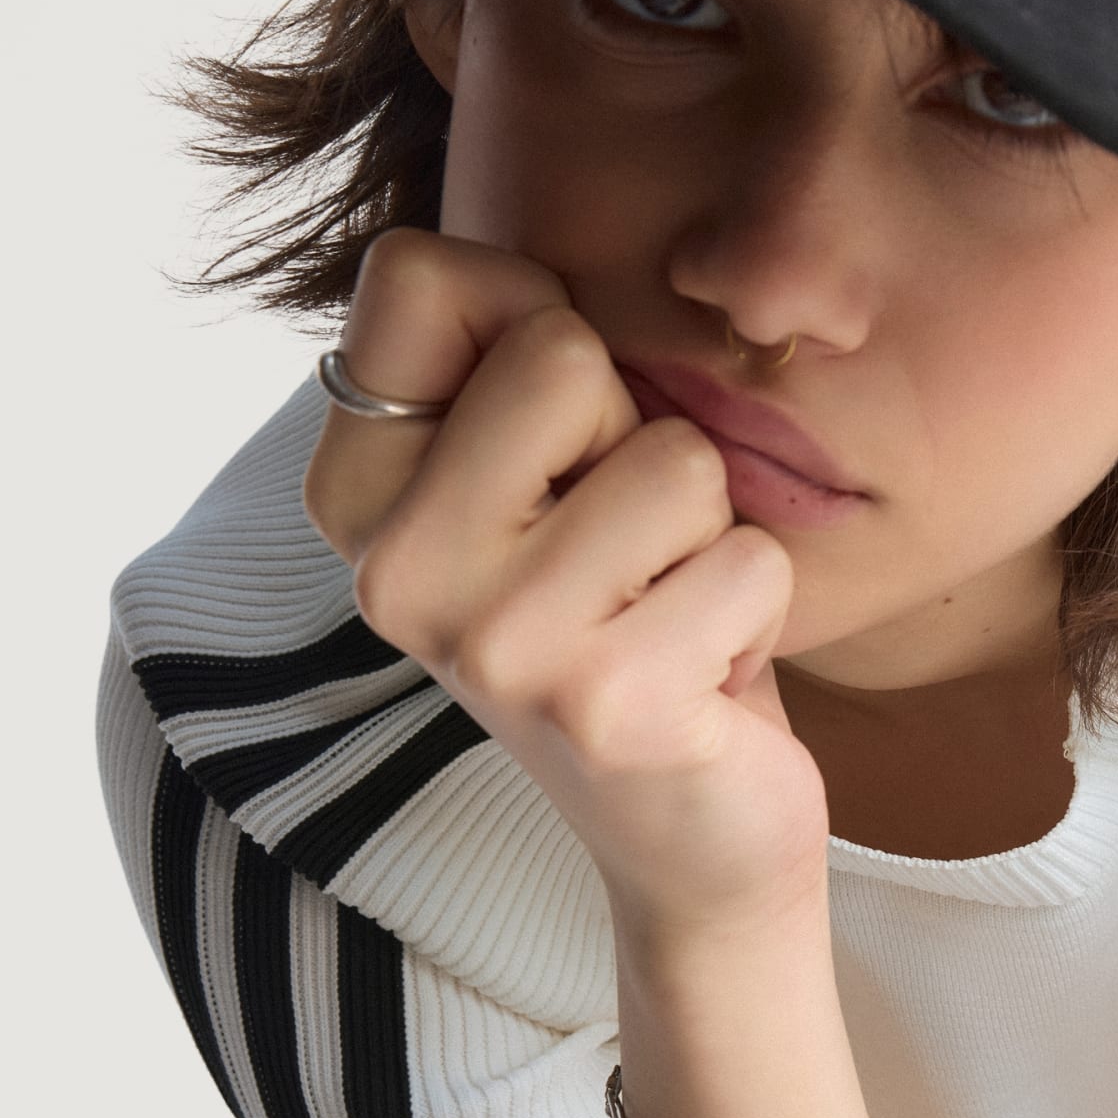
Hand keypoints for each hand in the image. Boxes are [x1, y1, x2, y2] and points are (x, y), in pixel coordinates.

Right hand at [300, 227, 830, 948]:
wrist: (694, 843)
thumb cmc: (639, 630)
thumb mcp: (551, 482)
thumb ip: (513, 367)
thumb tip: (527, 274)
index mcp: (357, 500)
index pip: (419, 276)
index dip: (537, 333)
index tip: (561, 453)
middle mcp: (394, 572)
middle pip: (560, 352)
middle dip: (639, 443)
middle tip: (630, 561)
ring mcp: (493, 646)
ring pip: (677, 458)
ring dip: (710, 537)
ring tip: (671, 620)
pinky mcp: (605, 705)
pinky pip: (750, 561)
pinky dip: (758, 613)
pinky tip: (706, 681)